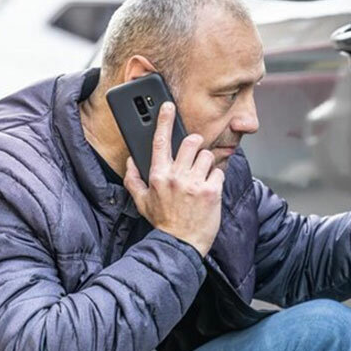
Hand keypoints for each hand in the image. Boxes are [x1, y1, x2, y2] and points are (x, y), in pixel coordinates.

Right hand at [123, 102, 223, 256]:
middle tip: (194, 156)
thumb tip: (132, 161)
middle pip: (191, 142)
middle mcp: (176, 176)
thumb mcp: (141, 202)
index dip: (164, 120)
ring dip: (206, 163)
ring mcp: (195, 183)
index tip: (168, 106)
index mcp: (158, 175)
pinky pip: (219, 172)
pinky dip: (216, 179)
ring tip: (201, 177)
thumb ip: (133, 179)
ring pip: (207, 155)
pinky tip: (210, 190)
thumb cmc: (163, 223)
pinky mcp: (212, 191)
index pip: (160, 141)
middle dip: (195, 144)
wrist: (180, 245)